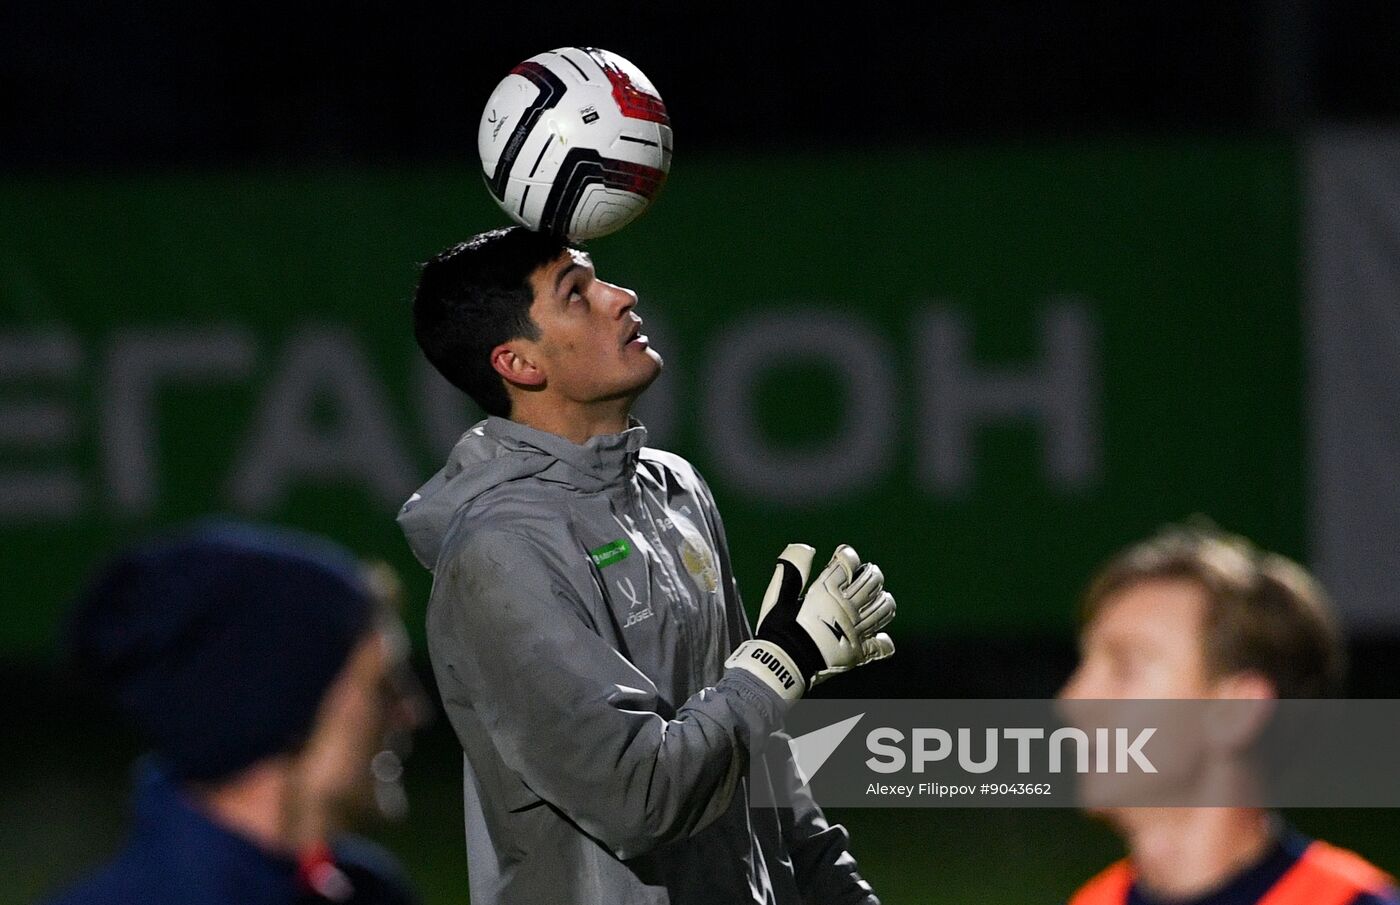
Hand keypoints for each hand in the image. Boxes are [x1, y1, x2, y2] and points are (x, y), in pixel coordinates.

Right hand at [725, 544, 895, 701]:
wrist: (781, 666)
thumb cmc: (778, 629)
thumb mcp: (777, 595)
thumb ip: (792, 569)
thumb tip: (806, 547)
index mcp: (826, 591)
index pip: (848, 561)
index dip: (847, 555)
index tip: (842, 556)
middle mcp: (846, 608)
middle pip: (872, 580)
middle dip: (871, 573)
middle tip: (864, 575)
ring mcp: (856, 631)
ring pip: (883, 608)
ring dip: (882, 601)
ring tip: (874, 600)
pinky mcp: (859, 652)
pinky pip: (882, 644)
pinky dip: (881, 639)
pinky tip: (874, 635)